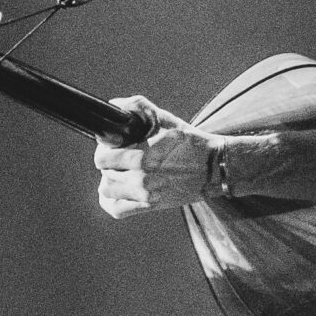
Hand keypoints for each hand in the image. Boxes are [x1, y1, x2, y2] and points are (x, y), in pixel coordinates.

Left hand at [93, 100, 212, 216]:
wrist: (212, 168)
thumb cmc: (189, 142)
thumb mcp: (164, 119)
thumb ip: (137, 107)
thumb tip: (115, 106)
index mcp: (143, 158)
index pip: (103, 158)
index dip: (104, 148)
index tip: (112, 145)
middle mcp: (142, 180)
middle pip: (104, 172)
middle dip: (108, 162)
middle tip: (118, 155)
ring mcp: (145, 196)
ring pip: (107, 190)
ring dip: (110, 179)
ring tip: (120, 171)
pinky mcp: (149, 206)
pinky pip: (116, 209)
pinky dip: (111, 200)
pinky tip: (118, 189)